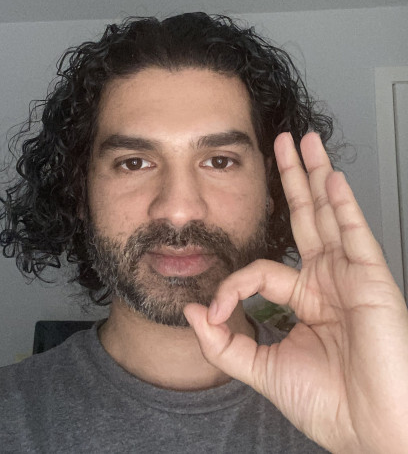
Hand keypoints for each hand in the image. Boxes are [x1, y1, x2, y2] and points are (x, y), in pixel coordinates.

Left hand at [184, 132, 407, 453]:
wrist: (370, 431)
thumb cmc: (330, 405)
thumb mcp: (262, 369)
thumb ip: (223, 343)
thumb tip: (192, 311)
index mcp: (306, 299)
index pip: (261, 268)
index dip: (233, 285)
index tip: (215, 314)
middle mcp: (329, 280)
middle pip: (306, 217)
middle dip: (293, 178)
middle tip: (281, 143)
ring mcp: (351, 276)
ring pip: (330, 213)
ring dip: (317, 174)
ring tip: (305, 141)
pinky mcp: (372, 279)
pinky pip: (355, 233)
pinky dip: (343, 203)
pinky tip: (330, 176)